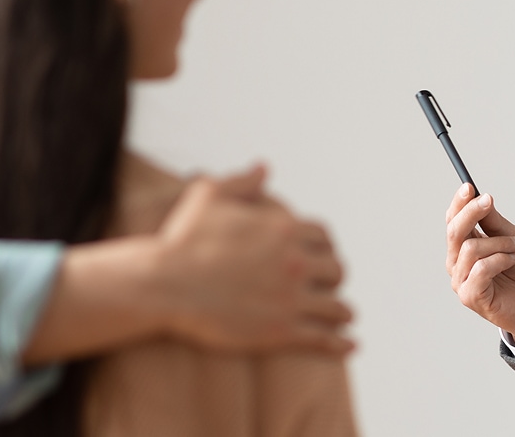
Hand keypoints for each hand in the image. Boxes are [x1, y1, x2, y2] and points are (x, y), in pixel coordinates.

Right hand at [154, 169, 352, 354]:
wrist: (164, 286)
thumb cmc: (182, 241)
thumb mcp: (208, 196)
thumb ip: (242, 182)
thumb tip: (264, 168)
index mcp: (284, 229)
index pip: (324, 238)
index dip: (325, 248)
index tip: (323, 256)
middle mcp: (295, 262)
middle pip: (336, 270)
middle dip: (334, 278)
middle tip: (331, 286)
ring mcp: (291, 298)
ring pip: (337, 307)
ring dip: (343, 312)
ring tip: (345, 317)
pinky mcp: (281, 331)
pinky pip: (324, 339)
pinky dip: (341, 344)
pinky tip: (350, 347)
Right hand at [446, 183, 514, 344]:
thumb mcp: (513, 238)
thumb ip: (494, 222)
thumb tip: (482, 197)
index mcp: (463, 246)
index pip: (453, 220)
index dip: (459, 203)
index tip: (469, 186)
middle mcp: (456, 262)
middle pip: (454, 232)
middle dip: (471, 212)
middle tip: (488, 201)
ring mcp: (460, 280)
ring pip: (471, 248)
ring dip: (500, 242)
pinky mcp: (470, 296)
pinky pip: (481, 268)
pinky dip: (501, 259)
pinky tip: (512, 260)